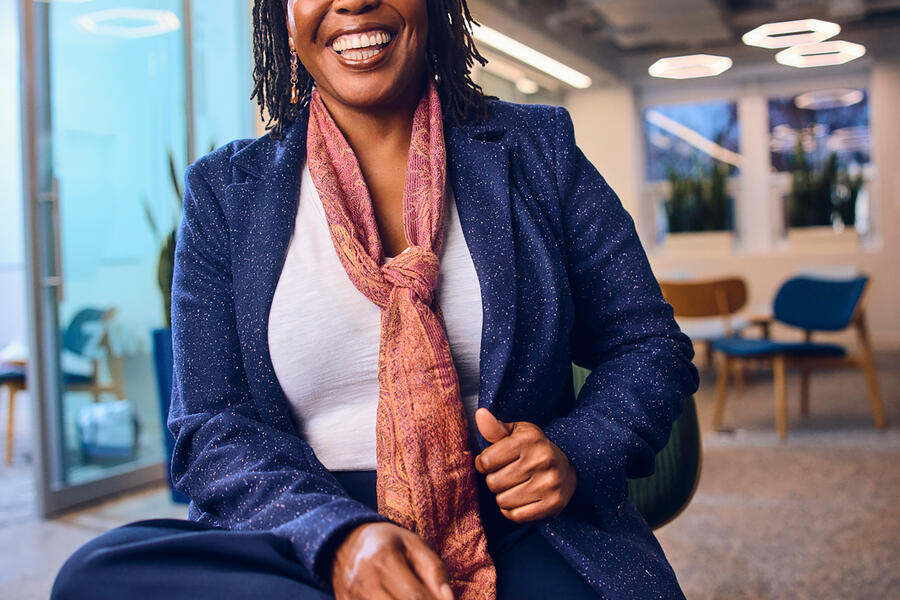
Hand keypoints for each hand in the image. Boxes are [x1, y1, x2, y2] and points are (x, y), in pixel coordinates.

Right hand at [330, 522, 454, 599]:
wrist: (346, 542)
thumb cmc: (389, 543)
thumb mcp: (415, 546)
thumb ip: (436, 572)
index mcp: (383, 559)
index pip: (415, 597)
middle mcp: (364, 582)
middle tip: (428, 597)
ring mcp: (351, 598)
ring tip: (414, 596)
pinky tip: (398, 598)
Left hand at [473, 408, 576, 522]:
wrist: (570, 463)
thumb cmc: (535, 448)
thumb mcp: (517, 432)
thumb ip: (495, 428)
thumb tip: (480, 414)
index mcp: (529, 440)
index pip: (486, 461)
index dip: (484, 463)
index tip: (494, 462)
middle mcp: (541, 461)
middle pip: (493, 483)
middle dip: (495, 480)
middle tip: (507, 474)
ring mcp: (549, 484)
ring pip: (502, 501)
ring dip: (503, 496)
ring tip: (515, 485)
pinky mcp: (553, 504)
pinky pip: (516, 516)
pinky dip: (513, 510)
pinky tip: (521, 498)